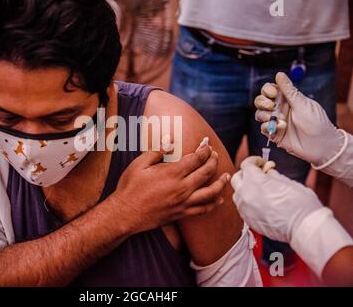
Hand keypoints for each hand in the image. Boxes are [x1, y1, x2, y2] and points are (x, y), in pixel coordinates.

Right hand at [112, 139, 229, 233]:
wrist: (125, 213)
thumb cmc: (130, 187)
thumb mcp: (140, 164)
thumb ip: (157, 151)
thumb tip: (170, 139)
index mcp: (172, 173)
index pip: (196, 158)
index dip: (204, 149)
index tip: (206, 143)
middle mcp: (182, 188)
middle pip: (206, 173)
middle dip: (213, 161)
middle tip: (214, 154)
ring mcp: (183, 202)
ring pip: (210, 192)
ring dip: (220, 183)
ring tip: (227, 176)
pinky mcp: (181, 213)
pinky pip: (203, 209)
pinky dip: (213, 204)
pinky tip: (218, 199)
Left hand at [231, 156, 321, 243]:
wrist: (303, 228)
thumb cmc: (301, 206)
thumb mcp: (288, 182)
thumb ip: (273, 174)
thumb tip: (269, 171)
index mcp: (256, 181)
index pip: (246, 164)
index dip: (255, 161)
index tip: (261, 163)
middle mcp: (246, 194)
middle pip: (237, 178)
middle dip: (246, 173)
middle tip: (259, 174)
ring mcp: (245, 208)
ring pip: (237, 193)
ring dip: (245, 188)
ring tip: (259, 189)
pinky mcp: (247, 220)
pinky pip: (242, 207)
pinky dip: (248, 202)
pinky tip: (260, 202)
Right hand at [254, 72, 344, 166]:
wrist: (320, 145)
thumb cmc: (316, 122)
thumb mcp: (302, 104)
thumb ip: (288, 90)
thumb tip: (279, 74)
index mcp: (287, 99)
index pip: (270, 90)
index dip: (268, 90)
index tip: (274, 94)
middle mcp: (279, 109)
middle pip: (261, 101)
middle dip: (262, 102)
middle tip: (271, 106)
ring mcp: (276, 121)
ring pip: (259, 114)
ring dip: (266, 115)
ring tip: (280, 119)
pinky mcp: (274, 134)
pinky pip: (263, 128)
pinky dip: (269, 127)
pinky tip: (281, 128)